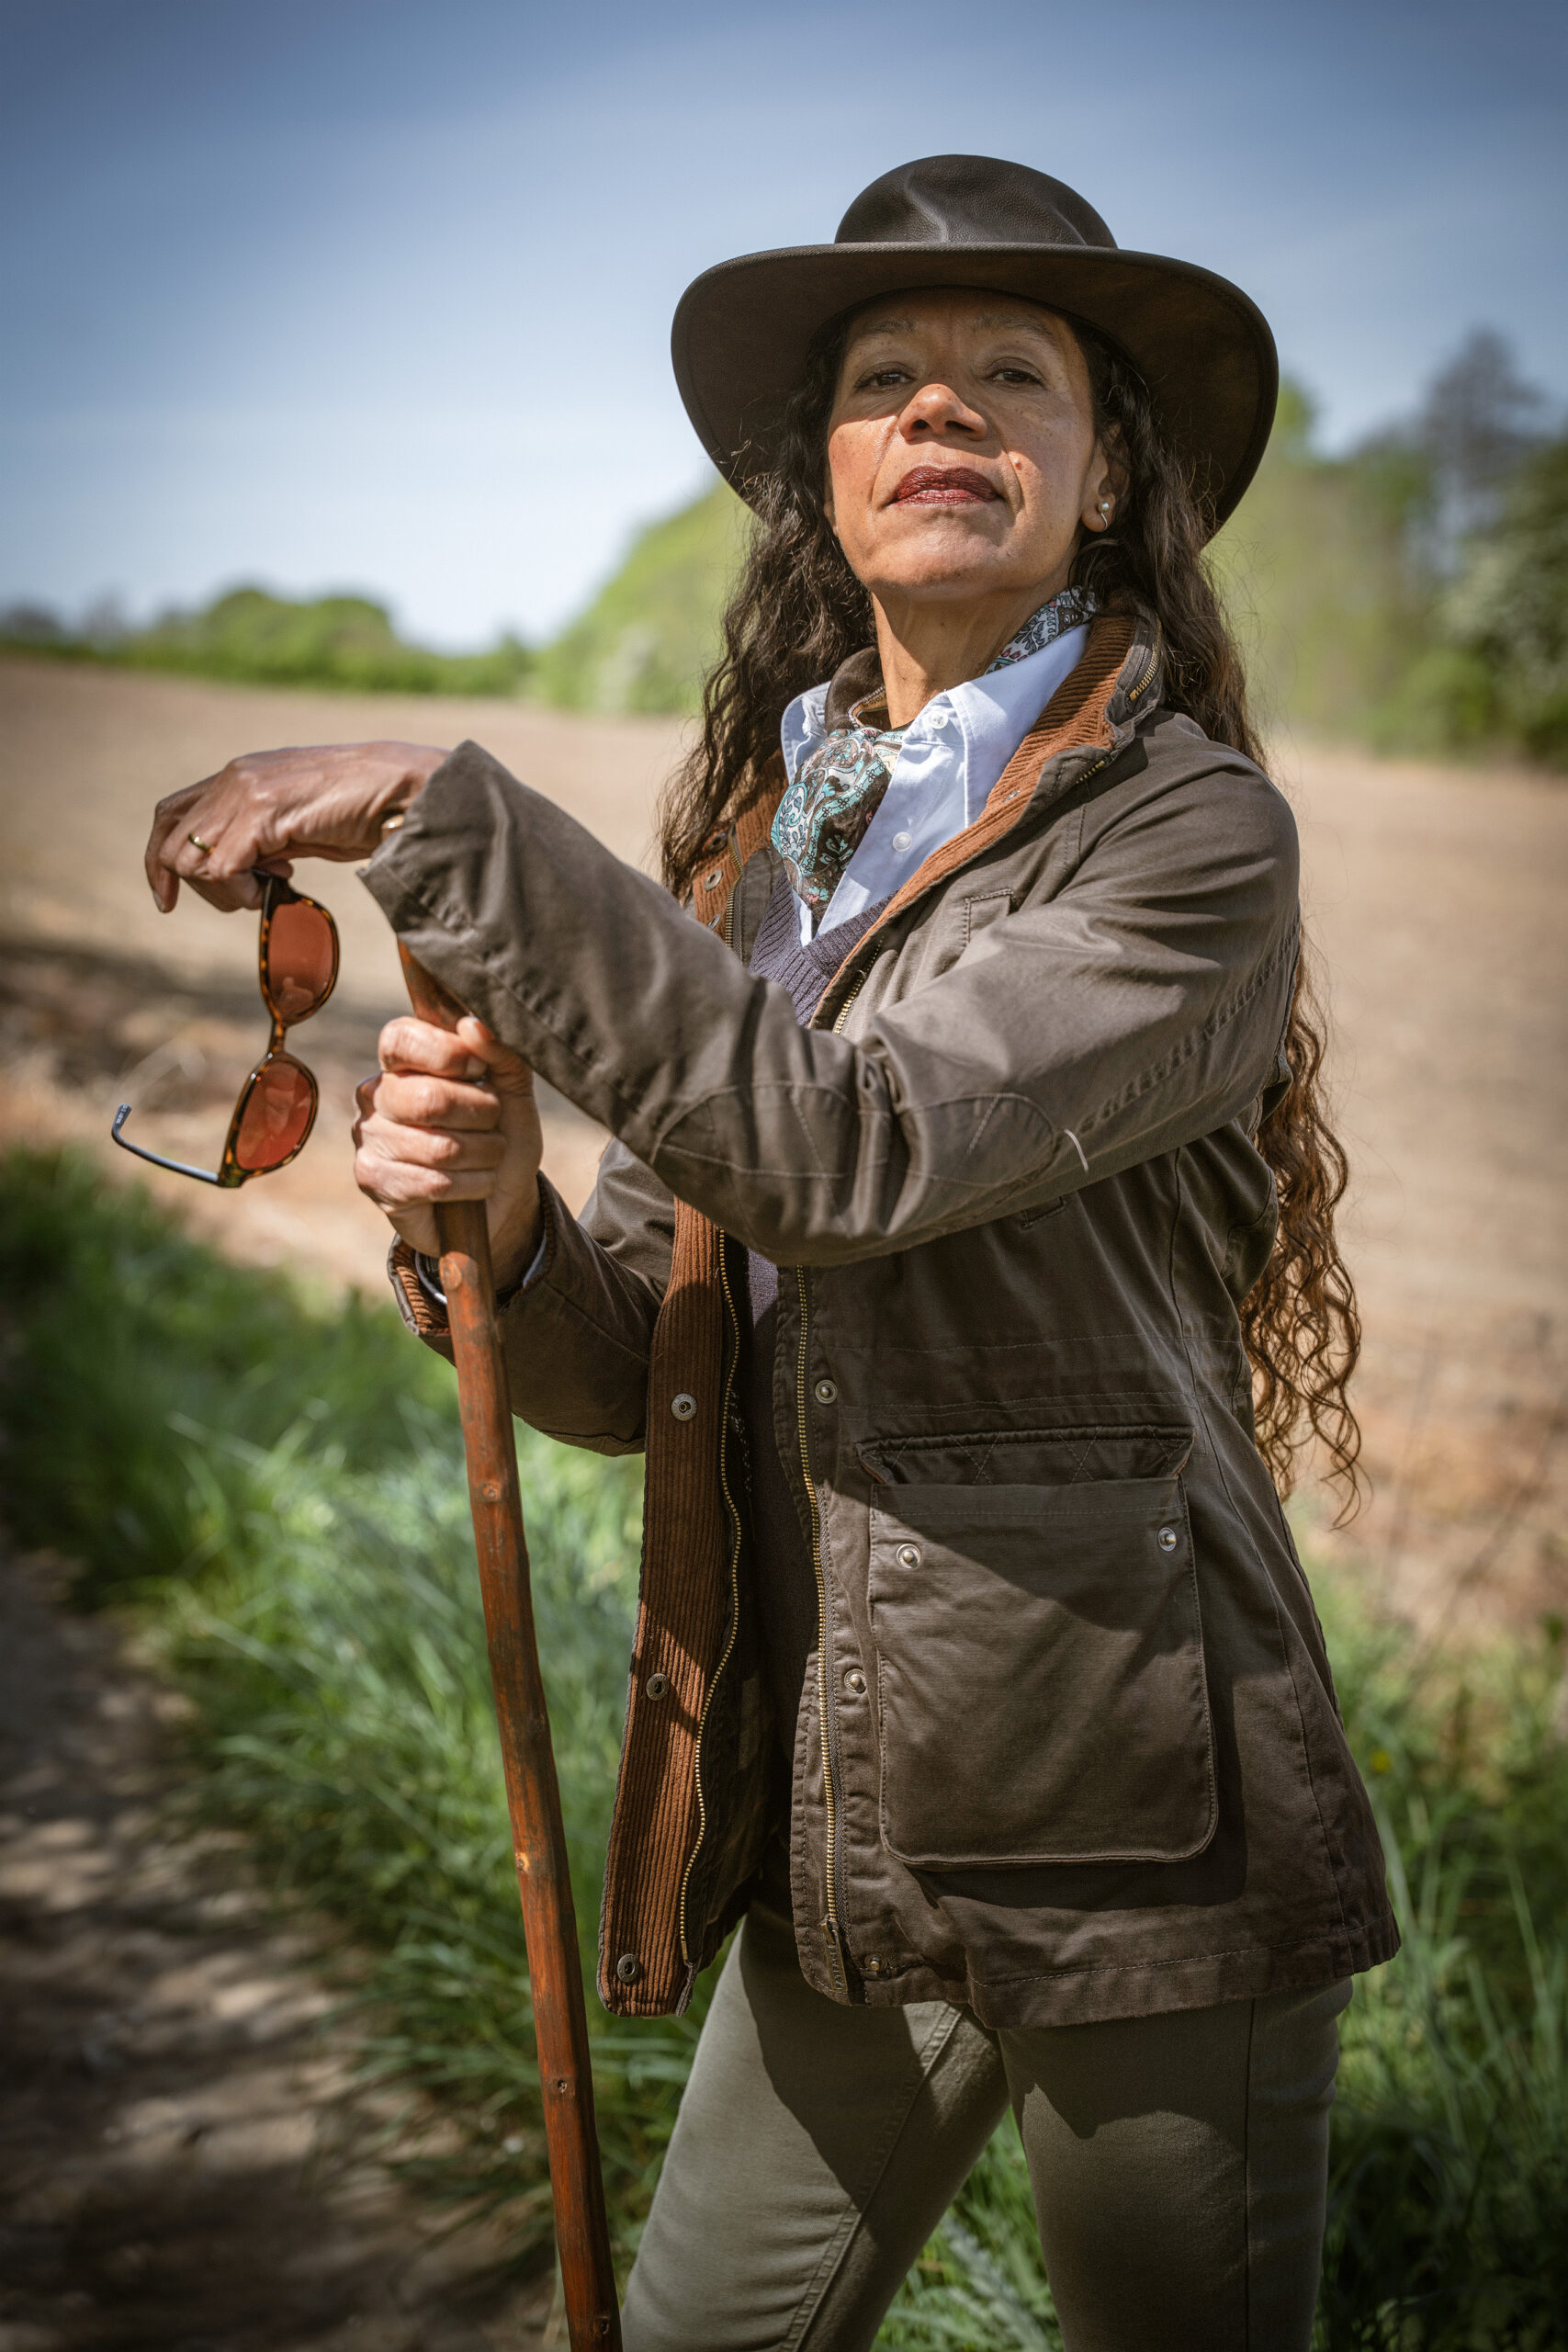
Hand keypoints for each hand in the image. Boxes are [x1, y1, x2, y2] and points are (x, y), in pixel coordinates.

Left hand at [145, 739, 449, 912]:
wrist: (403, 789)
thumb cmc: (365, 810)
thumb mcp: (299, 824)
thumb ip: (263, 839)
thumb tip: (244, 875)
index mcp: (239, 776)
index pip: (170, 815)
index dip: (158, 861)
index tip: (168, 901)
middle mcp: (234, 778)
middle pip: (170, 843)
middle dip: (199, 886)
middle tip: (249, 896)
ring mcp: (245, 792)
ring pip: (188, 860)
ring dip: (224, 891)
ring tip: (270, 886)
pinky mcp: (263, 813)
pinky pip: (220, 868)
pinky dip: (242, 891)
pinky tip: (280, 883)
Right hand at [353, 1015, 544, 1290]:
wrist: (501, 1197)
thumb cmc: (501, 1133)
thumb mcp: (513, 1088)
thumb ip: (500, 1051)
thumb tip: (471, 1024)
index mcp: (402, 1060)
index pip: (401, 1039)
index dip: (448, 1054)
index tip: (481, 1071)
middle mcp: (375, 1094)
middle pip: (428, 1098)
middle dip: (481, 1115)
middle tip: (492, 1123)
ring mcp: (369, 1137)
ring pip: (439, 1147)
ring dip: (483, 1155)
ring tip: (487, 1156)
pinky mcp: (371, 1180)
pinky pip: (433, 1184)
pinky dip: (472, 1186)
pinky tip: (474, 1184)